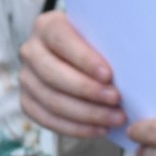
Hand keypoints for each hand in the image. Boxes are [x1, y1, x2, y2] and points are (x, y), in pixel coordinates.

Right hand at [18, 12, 122, 137]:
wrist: (75, 55)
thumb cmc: (93, 43)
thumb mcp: (98, 33)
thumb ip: (106, 43)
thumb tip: (128, 65)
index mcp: (47, 26)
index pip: (62, 40)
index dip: (84, 59)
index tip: (108, 75)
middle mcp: (31, 51)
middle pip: (54, 74)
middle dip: (88, 90)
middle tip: (116, 99)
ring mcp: (27, 78)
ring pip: (53, 101)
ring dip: (87, 114)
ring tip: (115, 118)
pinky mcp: (28, 101)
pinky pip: (48, 120)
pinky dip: (76, 128)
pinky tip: (99, 129)